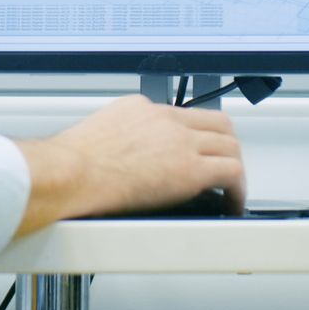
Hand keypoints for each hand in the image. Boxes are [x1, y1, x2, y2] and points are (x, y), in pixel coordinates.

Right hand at [13, 95, 245, 233]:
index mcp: (140, 107)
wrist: (70, 173)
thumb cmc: (71, 164)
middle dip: (223, 143)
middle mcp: (165, 119)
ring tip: (231, 186)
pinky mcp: (190, 169)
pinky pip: (231, 172)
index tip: (192, 151)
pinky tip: (232, 202)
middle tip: (222, 162)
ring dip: (233, 164)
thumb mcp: (95, 134)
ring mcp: (180, 141)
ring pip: (230, 143)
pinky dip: (238, 188)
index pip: (181, 115)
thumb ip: (116, 139)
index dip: (192, 136)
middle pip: (215, 121)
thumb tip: (115, 159)